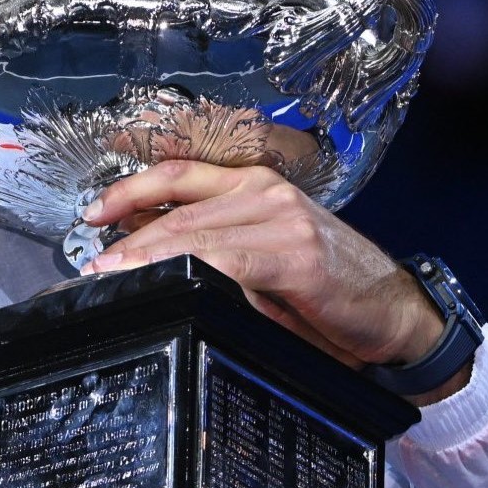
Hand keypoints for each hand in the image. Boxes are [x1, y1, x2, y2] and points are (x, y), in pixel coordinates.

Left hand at [79, 161, 453, 389]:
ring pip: (197, 229)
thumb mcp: (261, 258)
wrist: (394, 314)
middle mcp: (266, 191)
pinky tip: (165, 279)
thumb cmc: (325, 290)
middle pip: (178, 203)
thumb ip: (212, 244)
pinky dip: (190, 269)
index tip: (93, 213)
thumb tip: (145, 243)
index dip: (130, 189)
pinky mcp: (298, 254)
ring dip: (148, 254)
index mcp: (254, 184)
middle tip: (94, 261)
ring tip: (114, 273)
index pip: (178, 174)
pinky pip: (230, 259)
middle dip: (128, 233)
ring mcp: (283, 218)